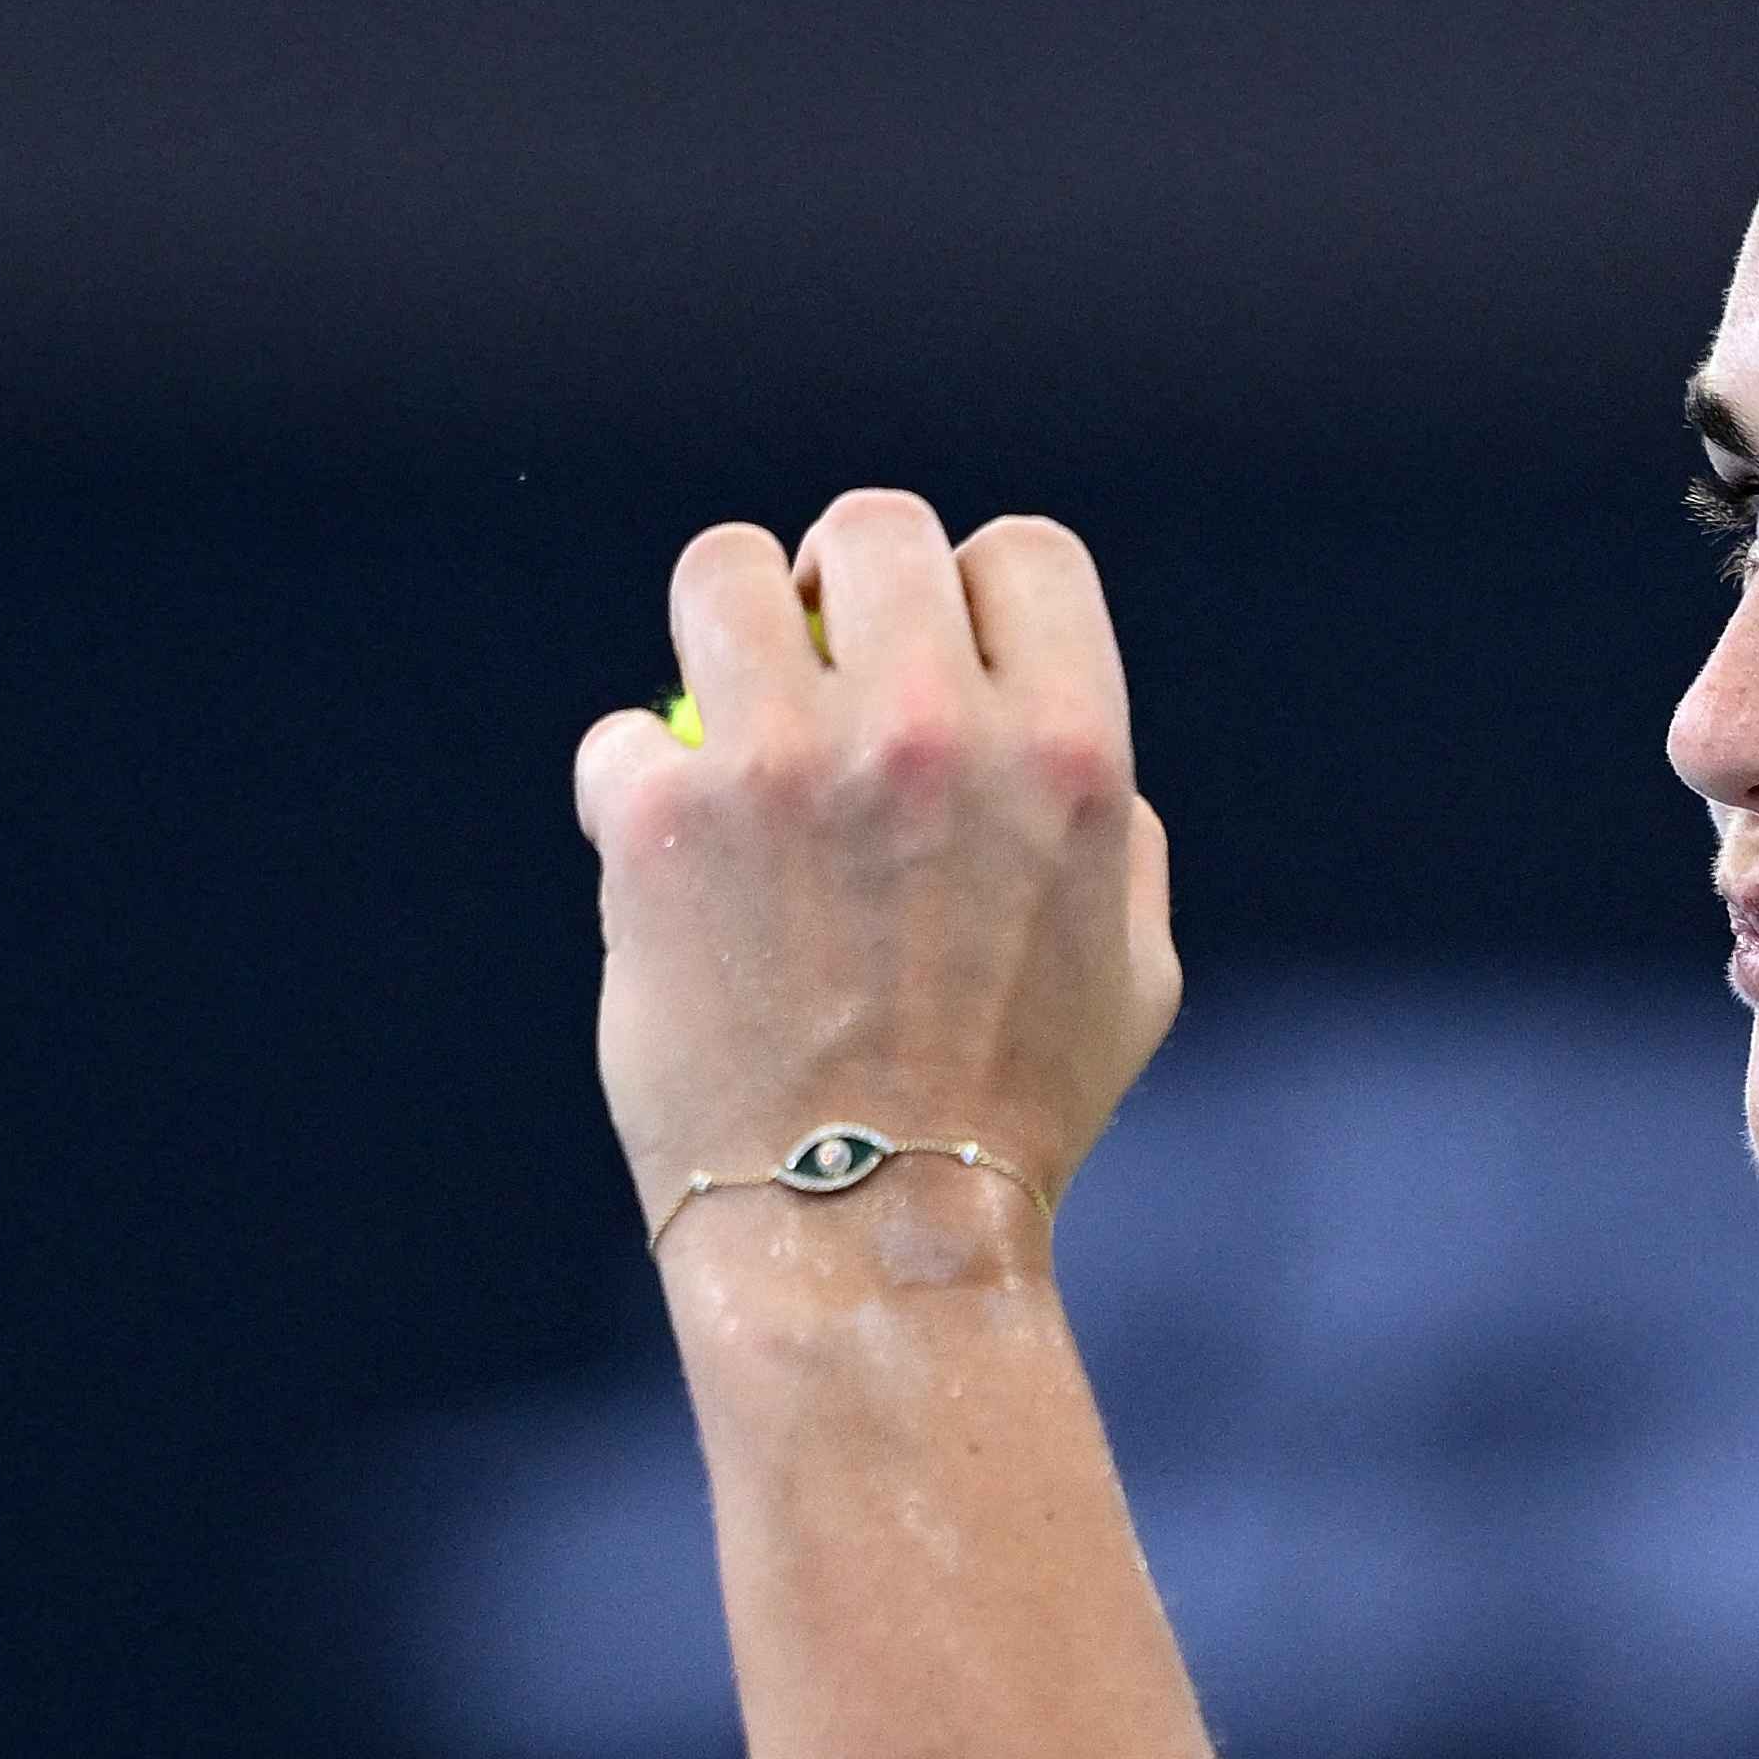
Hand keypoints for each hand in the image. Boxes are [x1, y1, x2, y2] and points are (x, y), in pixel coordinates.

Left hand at [573, 490, 1181, 1259]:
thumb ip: (1110, 825)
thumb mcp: (1132, 966)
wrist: (870, 1229)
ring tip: (726, 711)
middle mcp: (932, 729)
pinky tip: (664, 858)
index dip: (979, 594)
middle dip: (843, 586)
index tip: (943, 659)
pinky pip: (625, 737)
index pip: (1025, 553)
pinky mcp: (665, 822)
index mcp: (1071, 750)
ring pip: (723, 573)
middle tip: (821, 668)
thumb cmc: (1016, 1108)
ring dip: (724, 631)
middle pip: (873, 529)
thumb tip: (1045, 734)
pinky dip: (636, 788)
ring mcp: (787, 765)